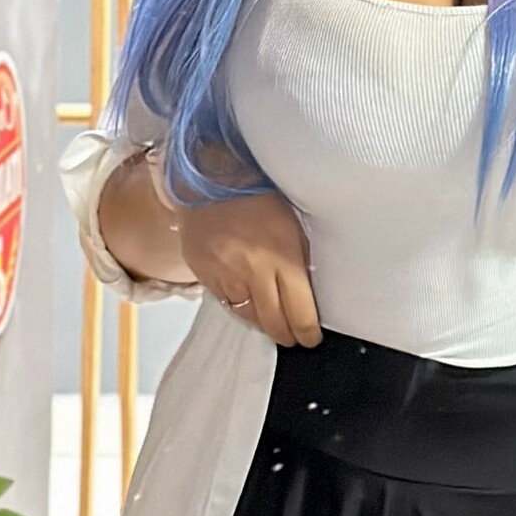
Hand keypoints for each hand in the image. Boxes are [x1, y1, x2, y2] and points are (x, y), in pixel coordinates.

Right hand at [168, 170, 322, 348]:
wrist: (212, 177)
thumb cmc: (260, 196)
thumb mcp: (294, 226)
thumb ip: (299, 262)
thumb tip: (308, 299)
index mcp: (283, 257)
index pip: (299, 313)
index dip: (307, 332)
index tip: (311, 337)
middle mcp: (252, 271)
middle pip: (272, 323)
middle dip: (286, 336)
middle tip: (294, 338)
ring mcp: (224, 275)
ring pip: (246, 316)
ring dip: (261, 320)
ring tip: (271, 320)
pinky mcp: (203, 275)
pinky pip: (224, 301)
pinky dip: (237, 302)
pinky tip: (246, 295)